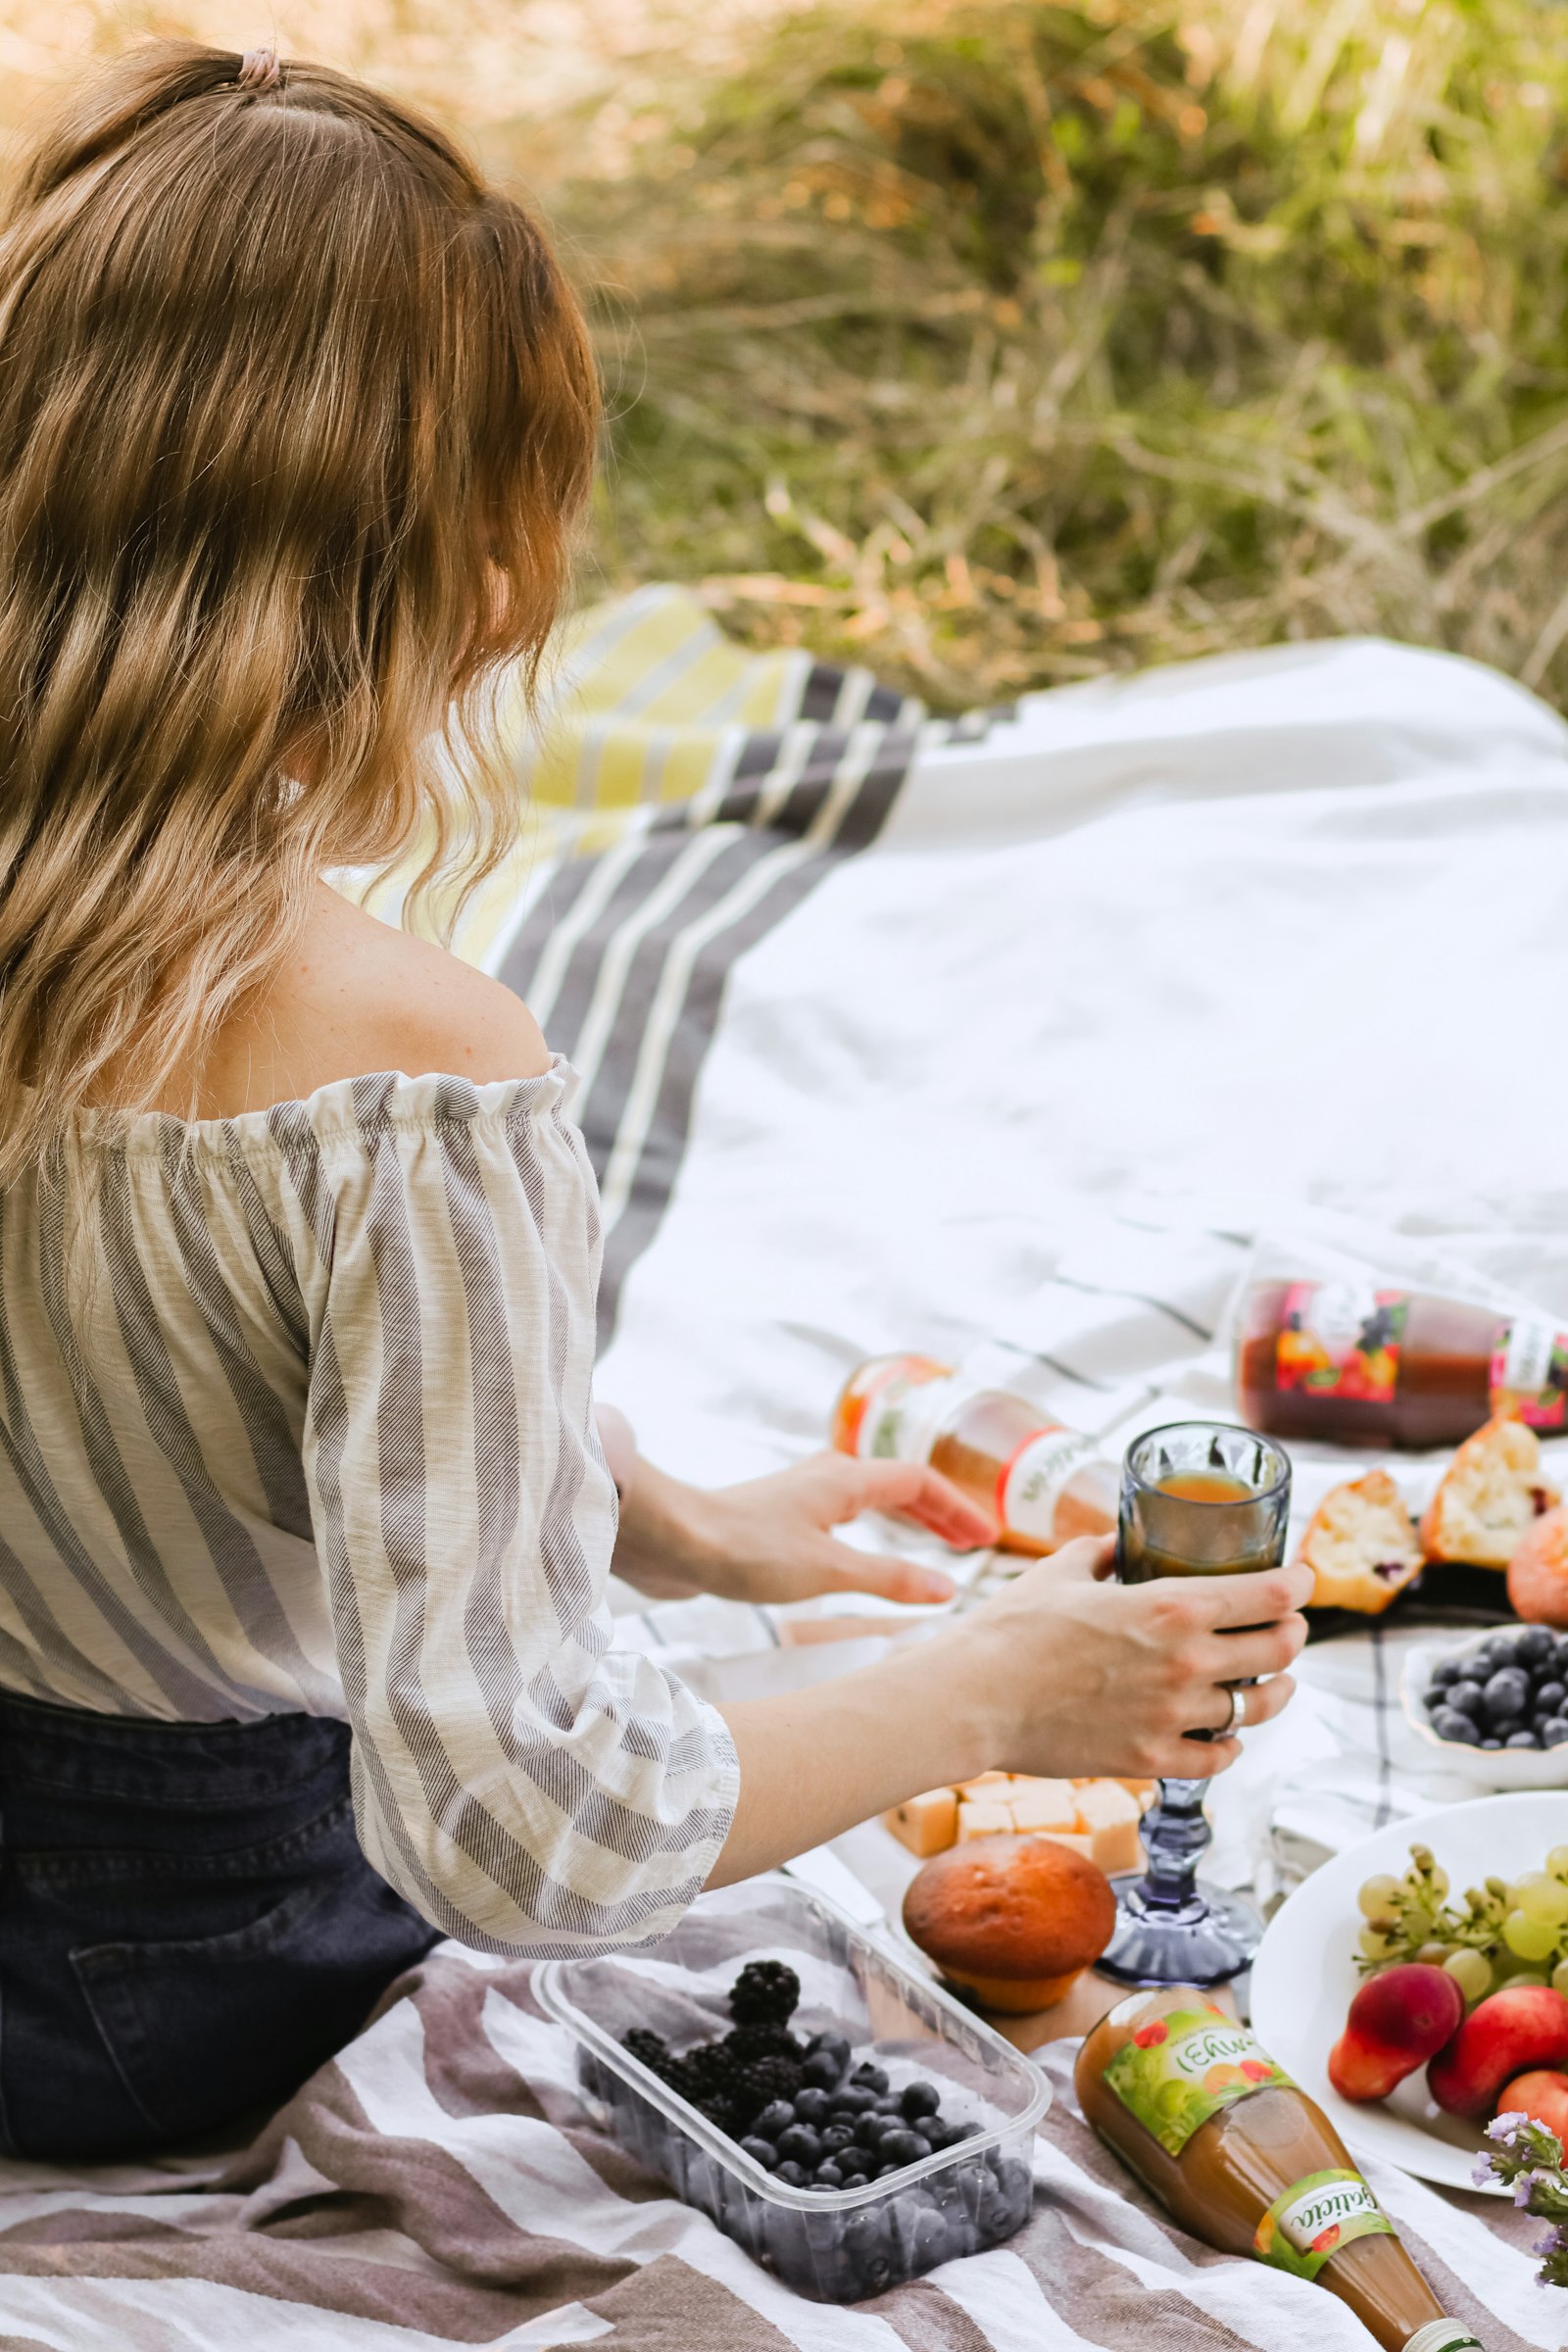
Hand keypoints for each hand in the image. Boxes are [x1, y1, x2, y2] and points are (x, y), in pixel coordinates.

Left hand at [611, 1449, 994, 1609]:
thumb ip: (888, 1579)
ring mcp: (800, 1497)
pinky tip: (865, 1557)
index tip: (986, 1537)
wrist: (673, 1541)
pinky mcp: (777, 1518)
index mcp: (845, 1479)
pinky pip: (842, 1518)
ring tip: (930, 1549)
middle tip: (970, 1543)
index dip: (956, 1509)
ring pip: (868, 1500)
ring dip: (904, 1521)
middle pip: (897, 1486)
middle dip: (937, 1513)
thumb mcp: (828, 1571)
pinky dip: (871, 1533)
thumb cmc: (746, 1550)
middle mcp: (826, 1477)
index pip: (918, 1483)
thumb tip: (946, 1588)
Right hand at [947, 1537, 1310, 1782]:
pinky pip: (1218, 1757)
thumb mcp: (1058, 1571)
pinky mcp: (1151, 1760)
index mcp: (1170, 1607)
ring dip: (1274, 1690)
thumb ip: (1099, 1553)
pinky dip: (1230, 1744)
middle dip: (1293, 1633)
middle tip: (1289, 1626)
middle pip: (1280, 1650)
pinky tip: (1227, 1734)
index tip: (1301, 1578)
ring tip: (1274, 1682)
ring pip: (1258, 1707)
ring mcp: (1172, 1716)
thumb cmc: (1010, 1629)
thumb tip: (1116, 1543)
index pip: (1269, 1595)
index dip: (1297, 1584)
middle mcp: (1185, 1662)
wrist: (975, 1698)